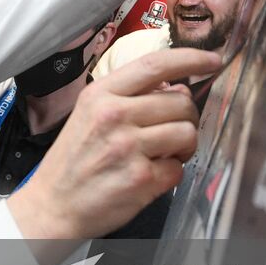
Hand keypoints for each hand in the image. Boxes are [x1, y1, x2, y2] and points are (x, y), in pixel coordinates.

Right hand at [7, 47, 221, 241]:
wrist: (53, 206)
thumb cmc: (74, 160)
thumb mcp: (90, 115)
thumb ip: (131, 98)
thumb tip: (179, 90)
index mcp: (101, 94)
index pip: (154, 65)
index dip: (190, 58)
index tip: (212, 60)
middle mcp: (114, 116)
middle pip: (181, 103)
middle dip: (186, 117)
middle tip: (171, 132)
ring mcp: (128, 148)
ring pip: (187, 133)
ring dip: (183, 147)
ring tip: (163, 155)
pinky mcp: (140, 179)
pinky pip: (179, 169)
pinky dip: (171, 174)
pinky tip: (151, 175)